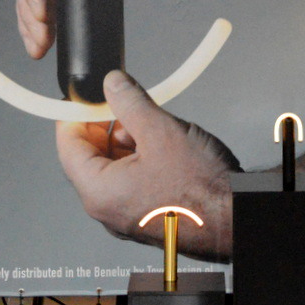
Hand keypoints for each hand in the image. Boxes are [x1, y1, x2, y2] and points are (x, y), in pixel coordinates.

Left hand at [56, 70, 240, 262]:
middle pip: (90, 156)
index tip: (87, 95)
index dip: (75, 114)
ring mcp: (126, 215)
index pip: (68, 145)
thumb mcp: (161, 132)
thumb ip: (130, 103)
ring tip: (155, 126)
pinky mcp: (145, 215)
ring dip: (128, 140)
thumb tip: (112, 84)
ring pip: (113, 166)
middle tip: (127, 103)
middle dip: (107, 125)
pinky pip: (130, 180)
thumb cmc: (201, 189)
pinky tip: (163, 145)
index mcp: (99, 192)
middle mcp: (107, 209)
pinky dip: (140, 158)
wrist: (236, 219)